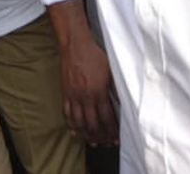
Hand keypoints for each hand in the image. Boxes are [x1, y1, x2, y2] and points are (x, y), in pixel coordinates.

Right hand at [61, 29, 118, 146]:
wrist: (75, 45)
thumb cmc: (94, 55)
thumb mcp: (110, 71)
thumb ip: (116, 89)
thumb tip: (124, 103)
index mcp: (99, 91)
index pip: (107, 117)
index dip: (112, 131)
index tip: (116, 139)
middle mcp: (86, 96)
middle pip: (93, 124)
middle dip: (100, 136)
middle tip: (105, 144)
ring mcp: (74, 95)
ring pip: (79, 121)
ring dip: (85, 134)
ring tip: (92, 142)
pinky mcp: (65, 92)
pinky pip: (66, 112)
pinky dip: (70, 124)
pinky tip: (74, 132)